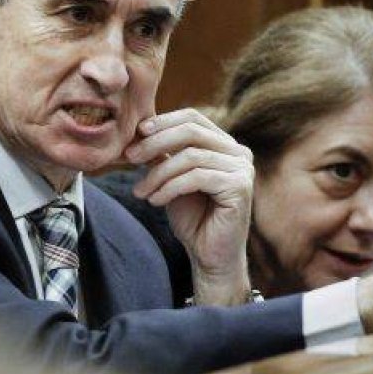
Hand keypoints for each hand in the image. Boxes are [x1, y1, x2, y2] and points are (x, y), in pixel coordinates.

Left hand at [124, 108, 253, 305]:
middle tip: (130, 157)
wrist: (209, 255)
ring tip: (141, 191)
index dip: (163, 121)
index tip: (136, 133)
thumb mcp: (171, 178)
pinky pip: (196, 177)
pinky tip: (155, 201)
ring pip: (190, 156)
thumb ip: (162, 154)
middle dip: (155, 142)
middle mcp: (239, 152)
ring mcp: (242, 168)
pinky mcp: (240, 186)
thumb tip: (138, 131)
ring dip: (158, 173)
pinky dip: (169, 188)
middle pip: (191, 131)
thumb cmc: (192, 218)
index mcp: (224, 145)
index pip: (192, 118)